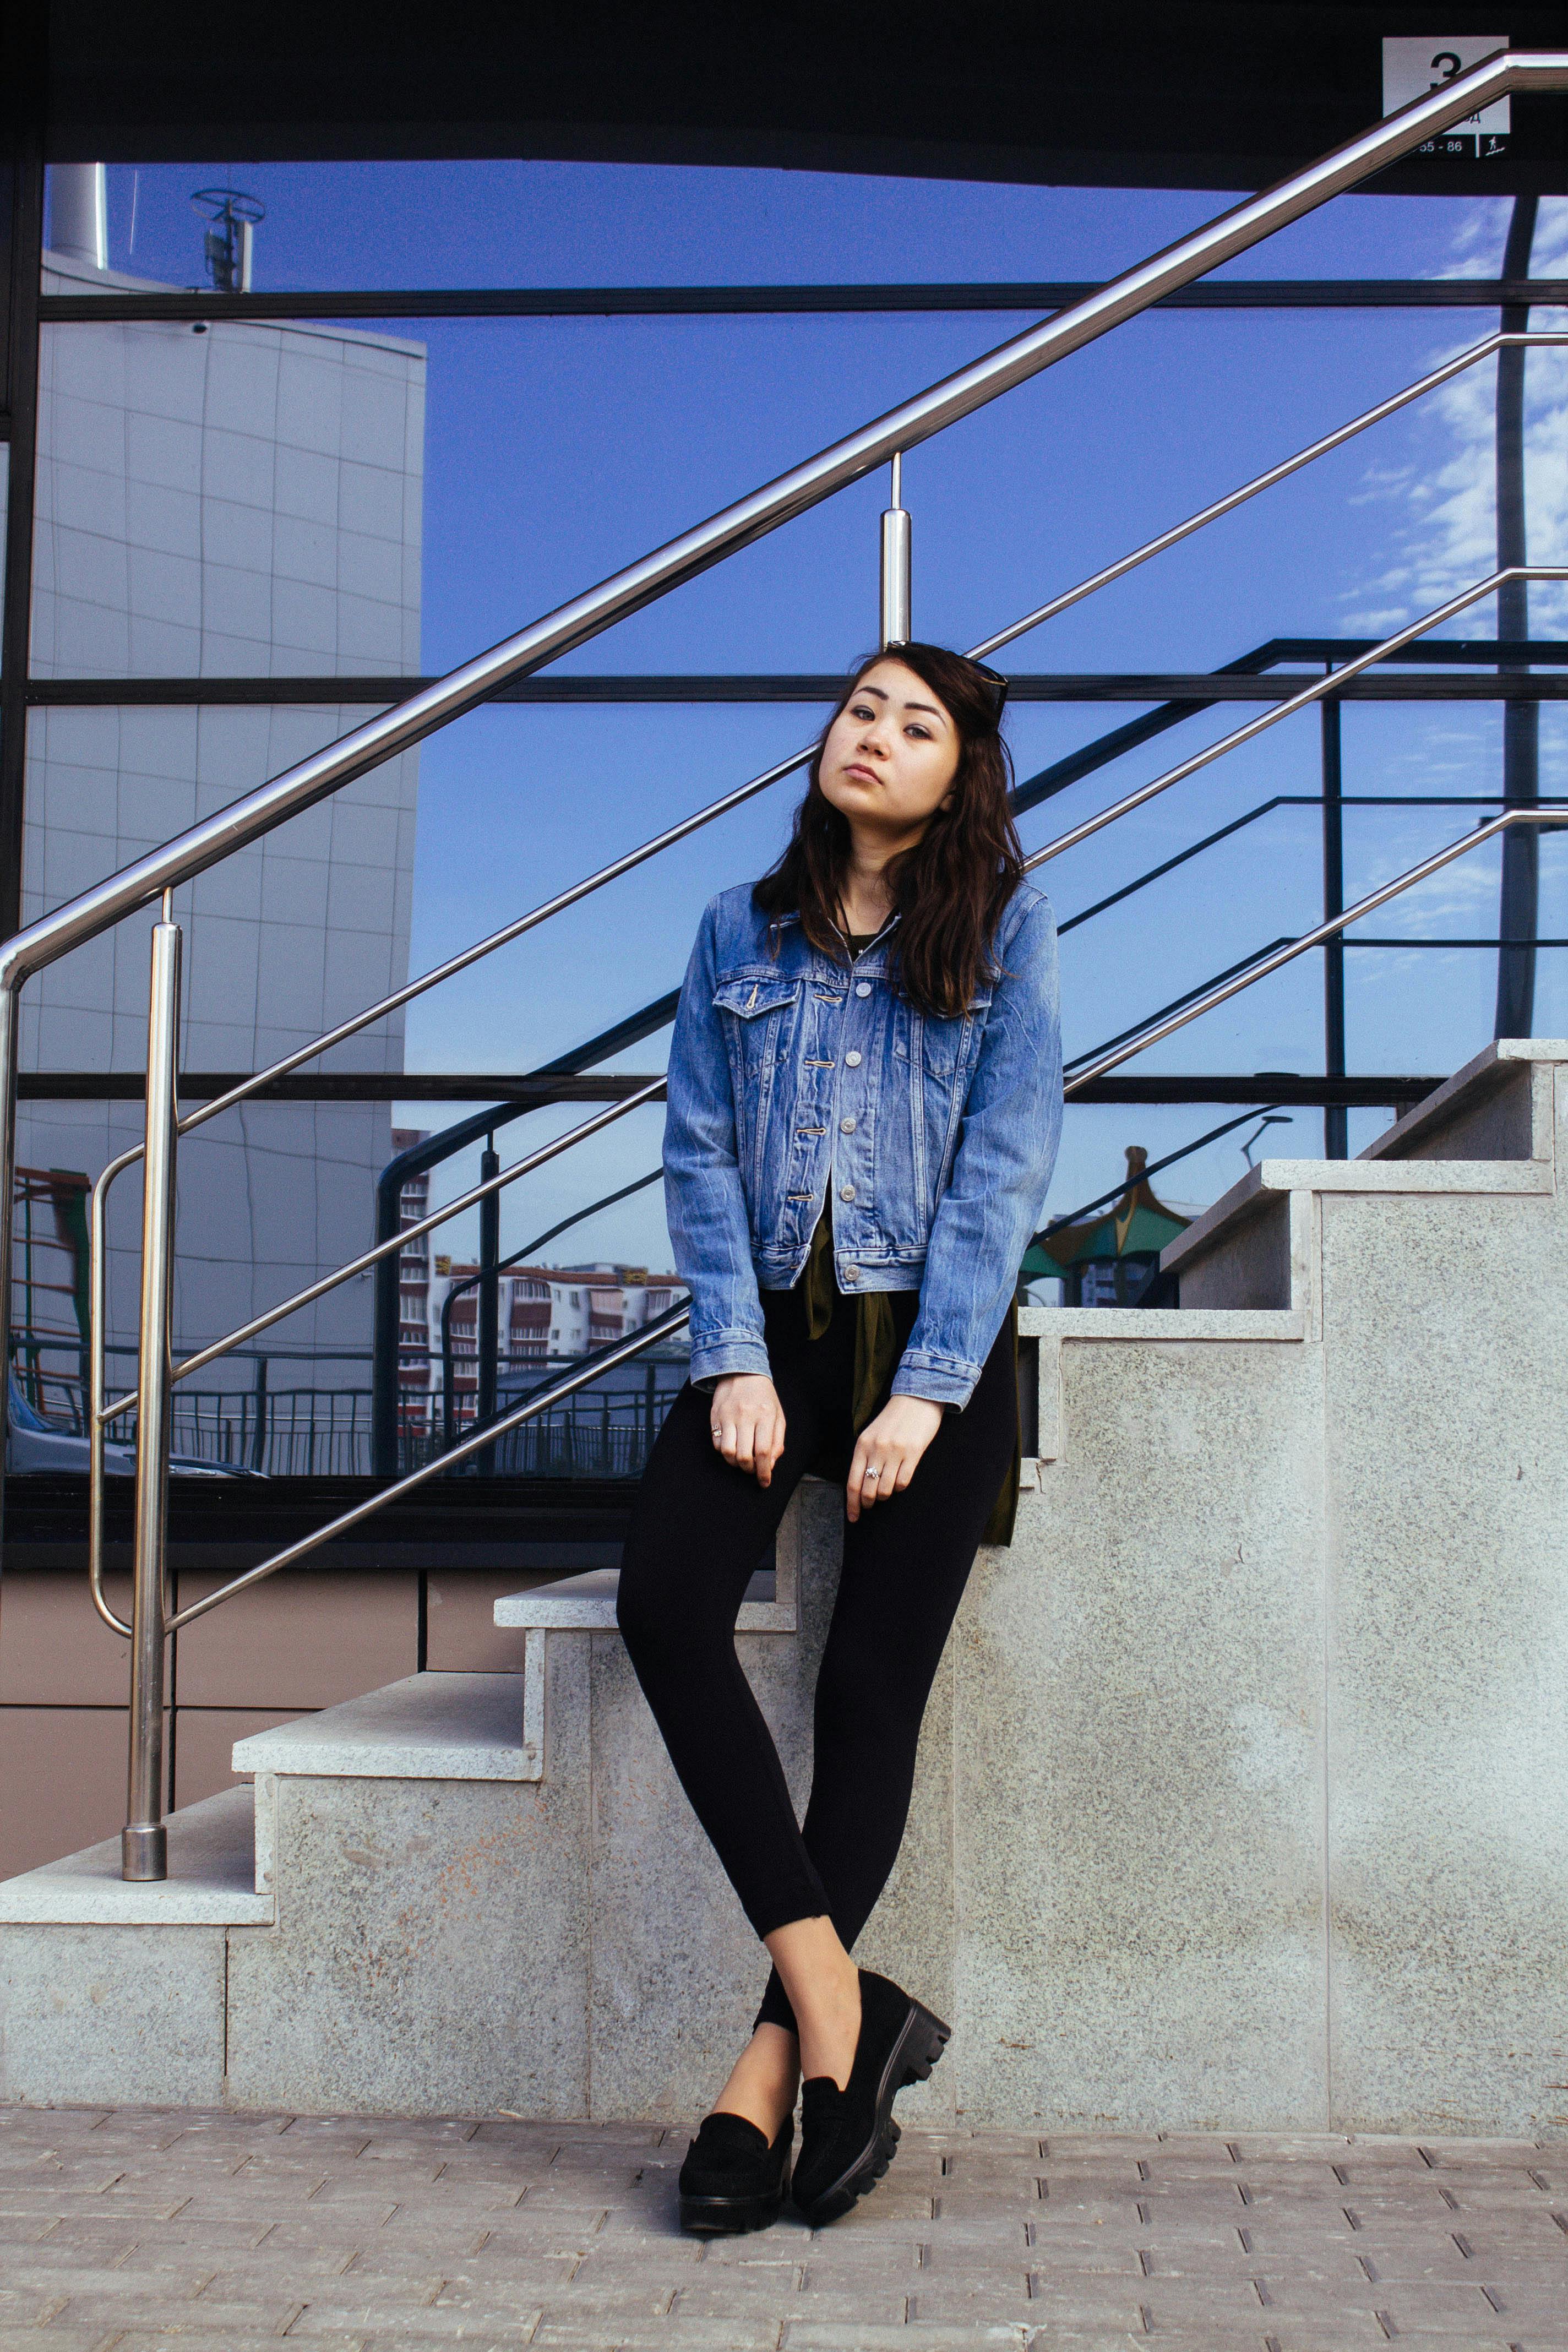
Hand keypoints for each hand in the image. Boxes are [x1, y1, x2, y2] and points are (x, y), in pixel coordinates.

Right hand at [710, 1374, 786, 1486]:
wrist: (741, 1371)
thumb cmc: (763, 1397)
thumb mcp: (778, 1415)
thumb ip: (777, 1441)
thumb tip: (770, 1465)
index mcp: (765, 1415)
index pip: (763, 1451)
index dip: (763, 1472)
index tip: (764, 1482)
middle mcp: (745, 1416)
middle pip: (743, 1455)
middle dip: (749, 1469)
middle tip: (753, 1469)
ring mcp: (727, 1416)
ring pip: (727, 1452)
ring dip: (735, 1463)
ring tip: (742, 1460)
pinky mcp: (715, 1416)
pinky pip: (717, 1443)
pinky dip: (724, 1452)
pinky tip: (733, 1447)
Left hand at [846, 1395, 943, 1521]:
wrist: (916, 1398)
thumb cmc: (892, 1420)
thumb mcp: (871, 1434)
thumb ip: (864, 1456)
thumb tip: (860, 1485)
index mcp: (862, 1445)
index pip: (852, 1482)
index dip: (852, 1504)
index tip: (854, 1518)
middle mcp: (876, 1449)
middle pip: (867, 1490)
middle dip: (868, 1503)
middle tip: (871, 1505)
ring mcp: (895, 1452)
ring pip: (885, 1489)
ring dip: (885, 1495)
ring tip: (886, 1491)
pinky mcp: (913, 1453)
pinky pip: (903, 1482)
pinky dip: (900, 1487)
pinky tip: (900, 1481)